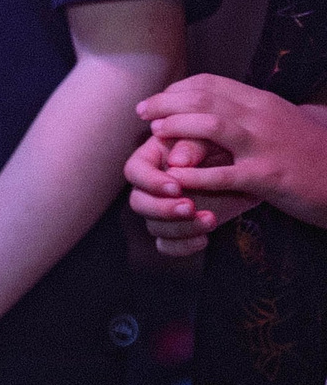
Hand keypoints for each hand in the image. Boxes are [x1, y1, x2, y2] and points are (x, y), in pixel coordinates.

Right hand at [126, 132, 252, 254]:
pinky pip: (167, 246)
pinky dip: (182, 247)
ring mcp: (164, 209)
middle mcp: (153, 186)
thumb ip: (193, 145)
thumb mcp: (211, 138)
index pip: (134, 171)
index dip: (150, 181)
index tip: (176, 186)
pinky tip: (204, 240)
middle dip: (163, 209)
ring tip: (211, 219)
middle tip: (190, 207)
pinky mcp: (178, 229)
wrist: (249, 170)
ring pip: (155, 226)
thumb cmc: (226, 146)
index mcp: (153, 158)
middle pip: (138, 203)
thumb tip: (176, 163)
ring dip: (181, 227)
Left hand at [138, 74, 326, 228]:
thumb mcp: (280, 122)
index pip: (211, 83)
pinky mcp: (269, 177)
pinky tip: (175, 177)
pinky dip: (196, 174)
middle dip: (166, 103)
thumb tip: (211, 106)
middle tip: (142, 112)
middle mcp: (262, 118)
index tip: (158, 98)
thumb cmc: (311, 154)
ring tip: (155, 135)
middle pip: (204, 99)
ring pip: (212, 126)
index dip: (178, 89)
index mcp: (263, 102)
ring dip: (177, 128)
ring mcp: (266, 146)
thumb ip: (248, 112)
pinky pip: (225, 173)